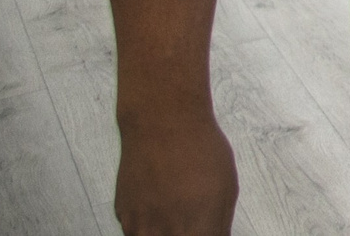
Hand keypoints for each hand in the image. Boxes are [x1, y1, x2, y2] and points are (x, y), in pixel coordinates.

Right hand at [114, 108, 236, 235]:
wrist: (162, 124)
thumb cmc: (200, 151)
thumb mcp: (226, 191)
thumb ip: (218, 226)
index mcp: (196, 232)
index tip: (206, 230)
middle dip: (186, 234)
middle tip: (192, 220)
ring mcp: (138, 228)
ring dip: (165, 232)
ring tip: (175, 208)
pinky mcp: (122, 216)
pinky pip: (137, 231)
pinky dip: (148, 224)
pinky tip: (159, 200)